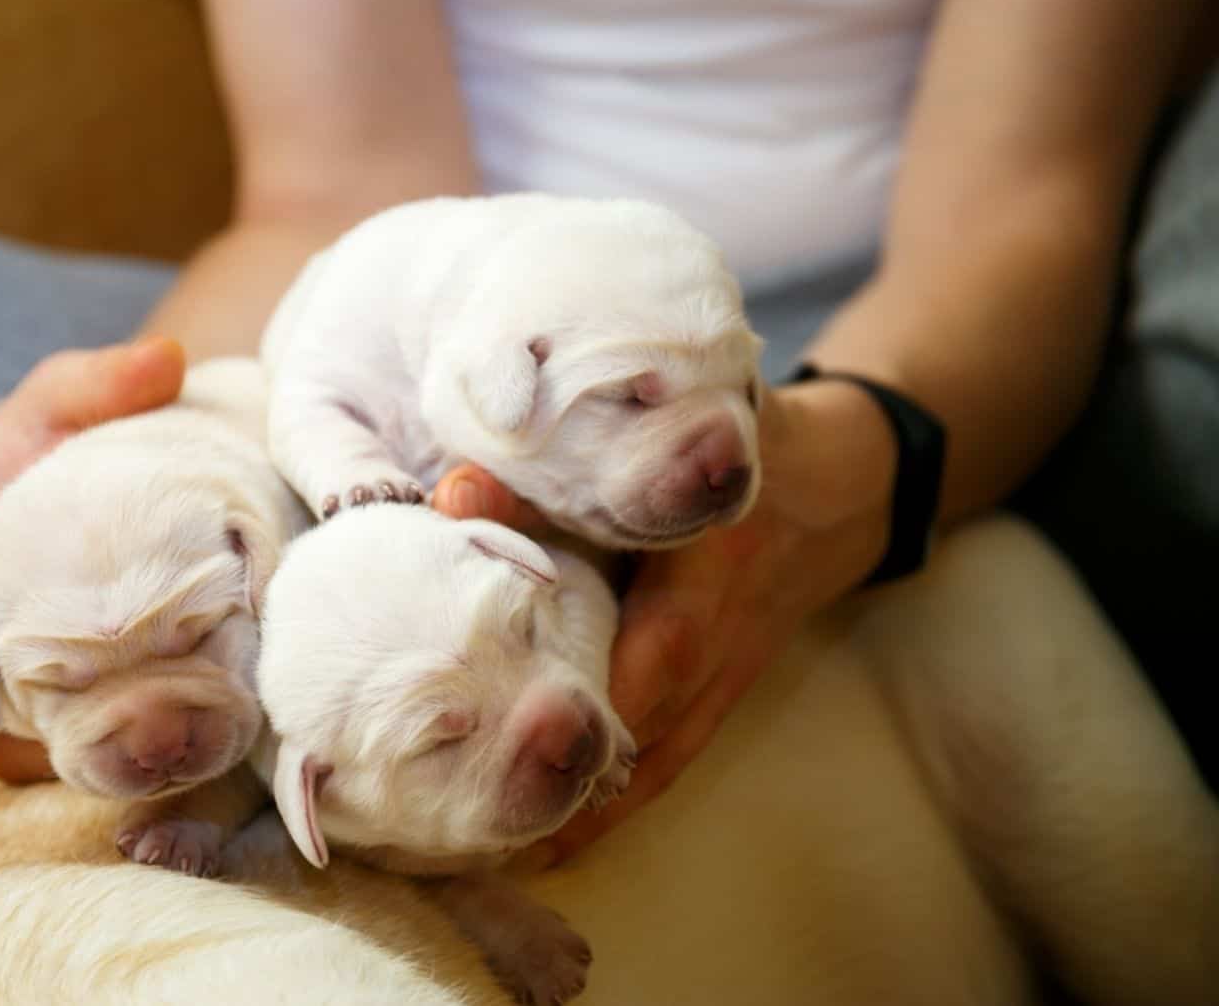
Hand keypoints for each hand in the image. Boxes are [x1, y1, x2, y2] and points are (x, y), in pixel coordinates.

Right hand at [0, 338, 186, 782]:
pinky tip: (206, 725)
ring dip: (110, 755)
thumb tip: (163, 361)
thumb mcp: (64, 394)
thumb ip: (100, 379)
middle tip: (152, 717)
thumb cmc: (54, 434)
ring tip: (190, 730)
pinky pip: (99, 748)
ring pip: (53, 756)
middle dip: (63, 743)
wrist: (90, 467)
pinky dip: (142, 745)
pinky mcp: (88, 700)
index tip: (37, 669)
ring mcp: (37, 687)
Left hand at [433, 378, 897, 867]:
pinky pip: (672, 762)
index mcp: (716, 559)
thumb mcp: (655, 443)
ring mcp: (731, 673)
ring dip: (584, 805)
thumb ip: (558, 473)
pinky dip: (615, 806)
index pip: (666, 639)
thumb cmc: (724, 449)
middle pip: (649, 713)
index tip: (523, 729)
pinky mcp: (726, 698)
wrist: (836, 484)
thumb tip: (453, 494)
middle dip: (566, 761)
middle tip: (471, 807)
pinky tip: (553, 843)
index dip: (600, 690)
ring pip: (659, 755)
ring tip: (494, 846)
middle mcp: (727, 630)